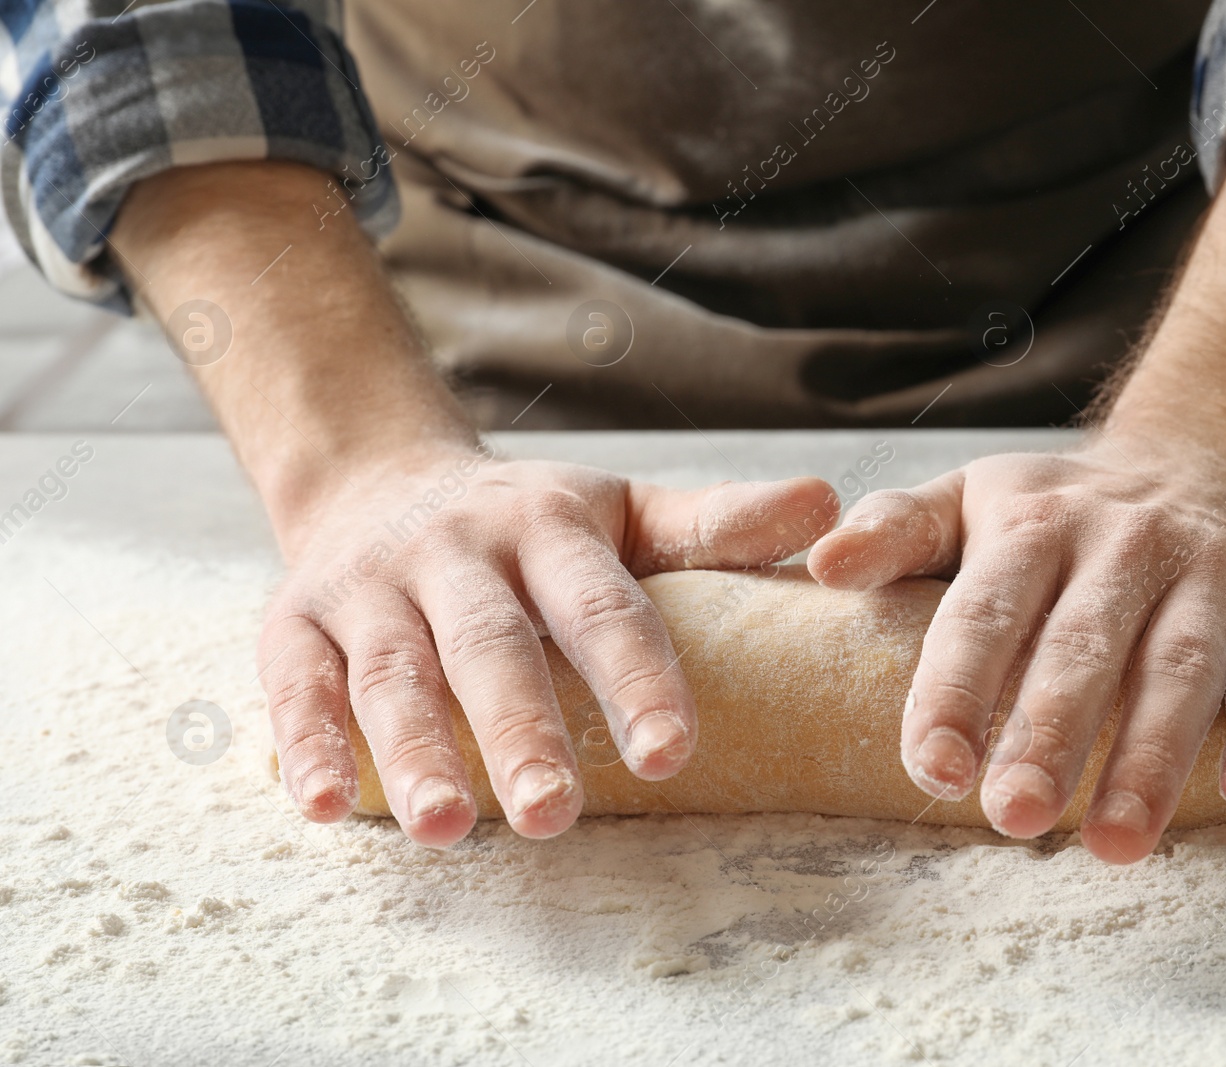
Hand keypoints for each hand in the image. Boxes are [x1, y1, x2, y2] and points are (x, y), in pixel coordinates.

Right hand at [259, 446, 835, 846]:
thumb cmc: (533, 524)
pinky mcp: (297, 619)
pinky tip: (328, 806)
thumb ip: (717, 524)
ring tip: (450, 828)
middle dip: (523, 731)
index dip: (635, 679)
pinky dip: (308, 744)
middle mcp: (460, 550)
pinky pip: (299, 683)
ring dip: (416, 751)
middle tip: (555, 816)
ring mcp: (374, 584)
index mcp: (551, 527)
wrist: (382, 476)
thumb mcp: (625, 511)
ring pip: (396, 671)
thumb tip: (828, 506)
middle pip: (494, 645)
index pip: (603, 606)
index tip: (670, 755)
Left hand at [807, 445, 1225, 862]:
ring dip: (1150, 757)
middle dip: (1049, 734)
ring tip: (1115, 843)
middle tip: (1013, 817)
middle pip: (1083, 645)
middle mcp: (1125, 542)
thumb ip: (896, 531)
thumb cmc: (1059, 513)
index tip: (932, 769)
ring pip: (1182, 666)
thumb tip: (822, 566)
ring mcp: (1213, 571)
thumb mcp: (970, 499)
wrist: (1203, 461)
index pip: (986, 611)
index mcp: (1033, 524)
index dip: (957, 690)